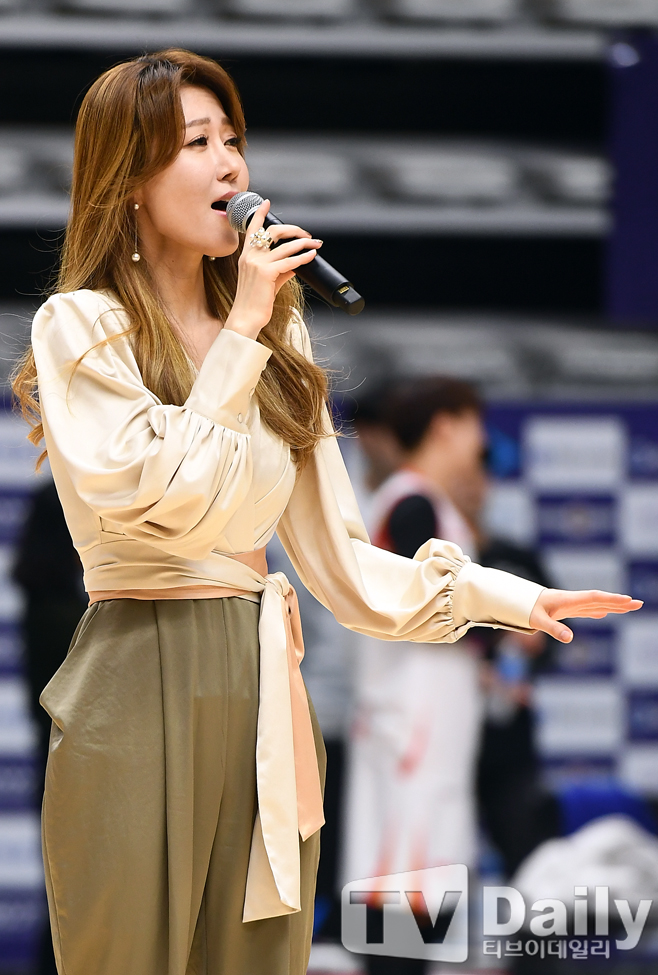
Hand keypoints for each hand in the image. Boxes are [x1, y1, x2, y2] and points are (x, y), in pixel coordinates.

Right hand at [224, 199, 321, 339]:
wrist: (246, 318)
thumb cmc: (255, 302)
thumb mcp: (268, 282)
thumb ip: (280, 270)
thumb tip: (296, 264)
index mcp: (246, 257)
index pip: (252, 230)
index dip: (260, 214)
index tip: (266, 202)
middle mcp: (250, 256)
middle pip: (273, 232)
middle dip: (293, 230)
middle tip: (306, 235)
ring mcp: (257, 263)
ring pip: (284, 246)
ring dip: (303, 243)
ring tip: (315, 244)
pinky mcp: (266, 272)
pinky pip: (289, 261)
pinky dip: (302, 257)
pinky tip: (311, 256)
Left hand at [529, 588, 642, 642]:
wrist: (517, 600)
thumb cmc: (526, 608)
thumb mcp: (537, 620)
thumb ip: (553, 628)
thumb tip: (569, 639)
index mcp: (567, 600)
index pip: (593, 598)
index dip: (610, 599)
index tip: (627, 600)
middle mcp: (572, 600)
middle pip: (599, 600)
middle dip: (619, 602)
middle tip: (638, 603)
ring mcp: (570, 604)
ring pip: (595, 604)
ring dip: (612, 605)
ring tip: (629, 607)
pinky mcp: (566, 609)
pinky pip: (586, 609)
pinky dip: (598, 610)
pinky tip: (605, 613)